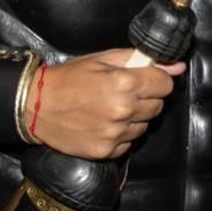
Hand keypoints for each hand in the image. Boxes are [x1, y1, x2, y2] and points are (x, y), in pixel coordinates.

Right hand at [31, 49, 184, 158]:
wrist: (35, 107)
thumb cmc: (68, 79)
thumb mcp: (103, 59)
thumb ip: (141, 60)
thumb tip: (176, 66)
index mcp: (124, 83)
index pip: (165, 85)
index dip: (157, 80)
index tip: (146, 79)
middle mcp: (123, 111)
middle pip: (157, 106)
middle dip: (146, 98)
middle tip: (124, 92)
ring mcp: (114, 134)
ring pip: (145, 125)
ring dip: (134, 117)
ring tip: (110, 108)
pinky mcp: (106, 151)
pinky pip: (129, 143)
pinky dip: (121, 135)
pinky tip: (103, 123)